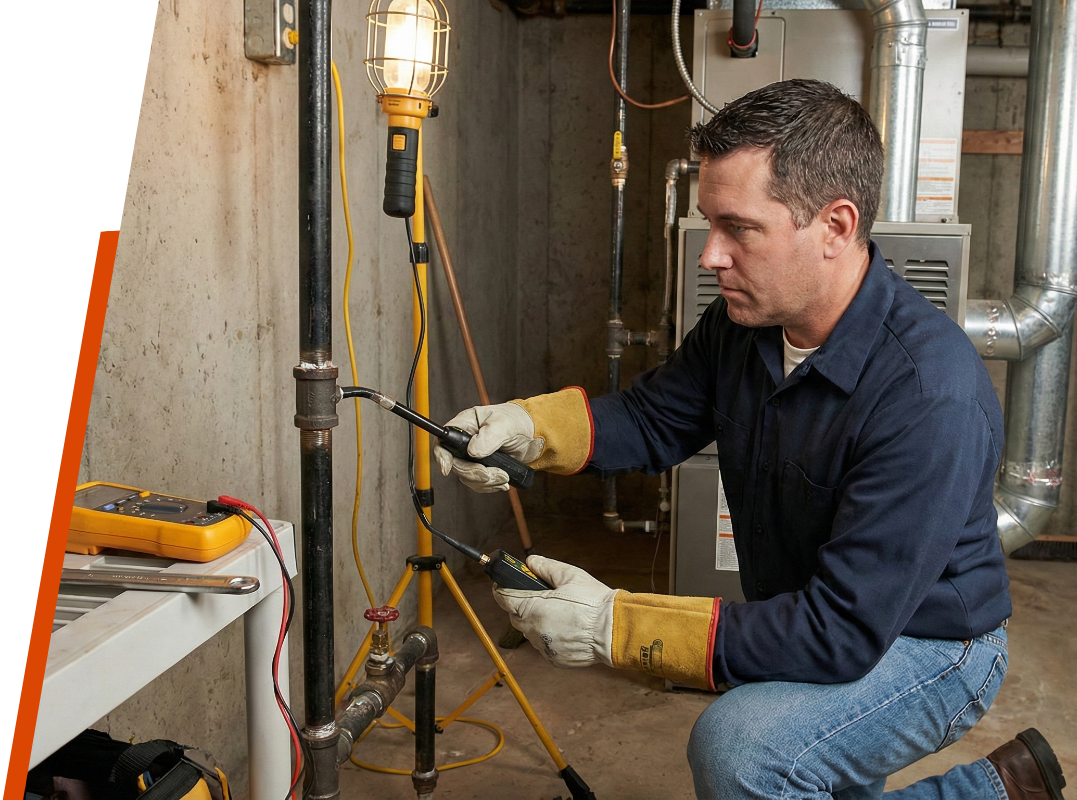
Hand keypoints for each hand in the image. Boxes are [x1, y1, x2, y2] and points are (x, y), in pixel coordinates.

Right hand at [433, 403, 542, 492]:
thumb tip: (472, 451)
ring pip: (467, 476)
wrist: (532, 437)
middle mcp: (465, 441)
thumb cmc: (517, 422)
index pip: (443, 441)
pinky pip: (478, 483)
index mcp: (466, 424)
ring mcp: (472, 456)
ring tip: (504, 476)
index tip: (447, 468)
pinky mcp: (481, 468)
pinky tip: (504, 480)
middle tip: (490, 474)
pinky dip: (491, 485)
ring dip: (486, 481)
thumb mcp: (505, 425)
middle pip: (455, 463)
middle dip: (474, 472)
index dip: (441, 456)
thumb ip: (488, 436)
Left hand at [492, 556, 616, 667]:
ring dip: (536, 622)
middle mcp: (533, 630)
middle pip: (515, 616)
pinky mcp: (554, 659)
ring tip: (558, 612)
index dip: (502, 588)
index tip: (505, 583)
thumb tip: (530, 562)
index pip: (503, 598)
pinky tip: (566, 628)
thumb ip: (545, 567)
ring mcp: (543, 647)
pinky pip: (544, 645)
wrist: (614, 631)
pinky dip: (549, 636)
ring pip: (530, 632)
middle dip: (522, 605)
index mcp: (532, 608)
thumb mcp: (569, 575)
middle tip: (539, 596)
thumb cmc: (593, 603)